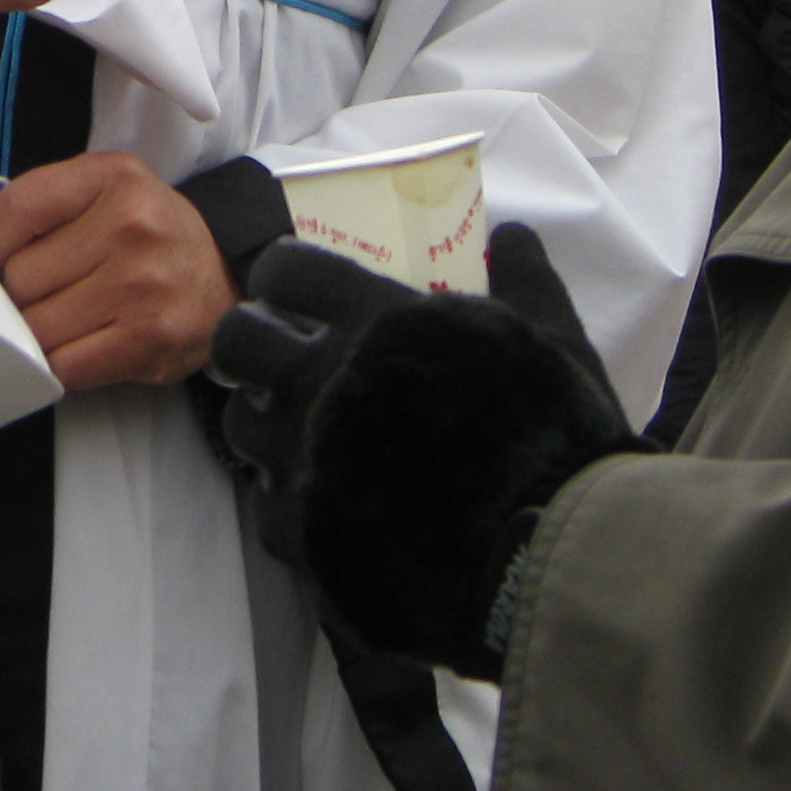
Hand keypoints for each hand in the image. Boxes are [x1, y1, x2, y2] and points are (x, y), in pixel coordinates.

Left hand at [0, 153, 234, 390]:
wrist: (223, 277)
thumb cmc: (149, 234)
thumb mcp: (105, 190)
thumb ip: (44, 201)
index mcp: (111, 176)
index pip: (16, 210)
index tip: (1, 258)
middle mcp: (130, 226)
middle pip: (20, 276)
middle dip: (18, 292)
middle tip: (43, 292)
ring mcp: (140, 286)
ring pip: (36, 326)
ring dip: (35, 333)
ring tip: (60, 321)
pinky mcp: (148, 340)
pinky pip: (64, 365)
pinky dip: (58, 364)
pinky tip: (76, 347)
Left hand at [207, 225, 631, 677]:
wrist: (548, 556)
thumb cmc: (553, 434)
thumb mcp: (554, 340)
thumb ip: (522, 280)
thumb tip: (513, 235)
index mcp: (379, 324)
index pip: (285, 269)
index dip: (283, 273)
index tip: (296, 290)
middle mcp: (325, 385)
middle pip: (235, 340)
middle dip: (251, 341)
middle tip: (283, 359)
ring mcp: (306, 461)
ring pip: (241, 425)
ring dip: (268, 422)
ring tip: (311, 437)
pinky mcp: (302, 532)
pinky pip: (269, 503)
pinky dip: (294, 499)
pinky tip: (333, 504)